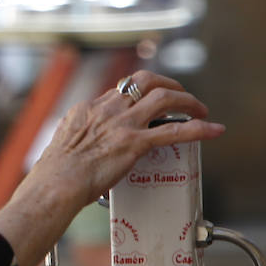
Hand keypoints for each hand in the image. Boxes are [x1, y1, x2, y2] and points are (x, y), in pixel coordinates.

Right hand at [0, 71, 224, 265]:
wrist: (55, 186)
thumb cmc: (52, 176)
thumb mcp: (60, 147)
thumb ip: (74, 141)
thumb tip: (77, 153)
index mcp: (86, 109)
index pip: (119, 90)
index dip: (138, 93)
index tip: (147, 100)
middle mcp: (107, 109)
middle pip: (145, 80)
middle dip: (168, 84)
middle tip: (180, 95)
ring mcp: (122, 124)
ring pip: (164, 97)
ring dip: (188, 100)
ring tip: (200, 109)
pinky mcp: (134, 143)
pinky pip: (174, 130)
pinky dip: (198, 128)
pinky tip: (213, 130)